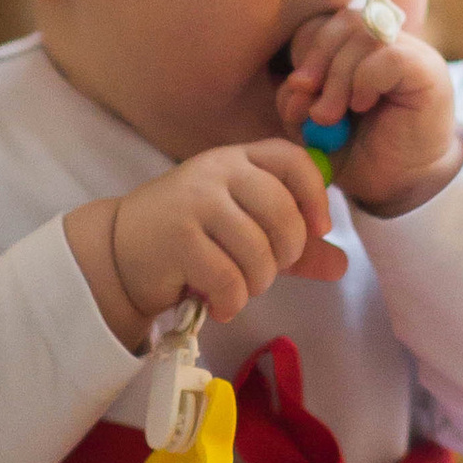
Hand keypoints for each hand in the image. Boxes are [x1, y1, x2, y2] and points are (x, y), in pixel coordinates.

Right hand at [70, 141, 348, 346]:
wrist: (120, 251)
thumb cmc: (191, 238)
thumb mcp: (244, 232)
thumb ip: (293, 245)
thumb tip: (342, 264)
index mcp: (238, 159)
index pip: (293, 159)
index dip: (316, 195)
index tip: (319, 230)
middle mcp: (217, 170)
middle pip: (283, 213)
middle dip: (286, 255)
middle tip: (266, 270)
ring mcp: (195, 201)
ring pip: (258, 252)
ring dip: (256, 285)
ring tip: (237, 288)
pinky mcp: (177, 237)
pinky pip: (229, 279)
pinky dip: (231, 302)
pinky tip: (219, 304)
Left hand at [278, 9, 462, 217]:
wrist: (400, 185)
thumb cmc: (359, 153)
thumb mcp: (313, 128)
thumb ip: (297, 102)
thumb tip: (296, 85)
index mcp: (358, 50)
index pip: (326, 23)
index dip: (306, 49)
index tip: (297, 88)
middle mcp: (387, 43)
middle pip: (344, 21)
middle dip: (317, 58)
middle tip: (308, 99)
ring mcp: (411, 52)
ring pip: (364, 35)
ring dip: (336, 78)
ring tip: (329, 117)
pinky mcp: (427, 69)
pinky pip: (389, 56)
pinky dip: (365, 81)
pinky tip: (362, 106)